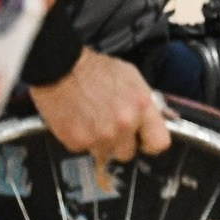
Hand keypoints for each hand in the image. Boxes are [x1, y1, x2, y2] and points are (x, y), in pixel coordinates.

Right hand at [30, 48, 169, 163]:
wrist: (60, 67)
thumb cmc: (94, 69)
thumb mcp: (131, 77)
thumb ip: (145, 103)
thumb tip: (153, 119)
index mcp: (141, 107)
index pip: (159, 143)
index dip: (150, 143)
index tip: (143, 140)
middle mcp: (123, 125)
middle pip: (128, 153)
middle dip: (120, 143)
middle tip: (110, 126)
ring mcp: (100, 136)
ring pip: (105, 153)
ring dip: (99, 142)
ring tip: (91, 120)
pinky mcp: (77, 142)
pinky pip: (83, 149)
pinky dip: (80, 138)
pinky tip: (78, 121)